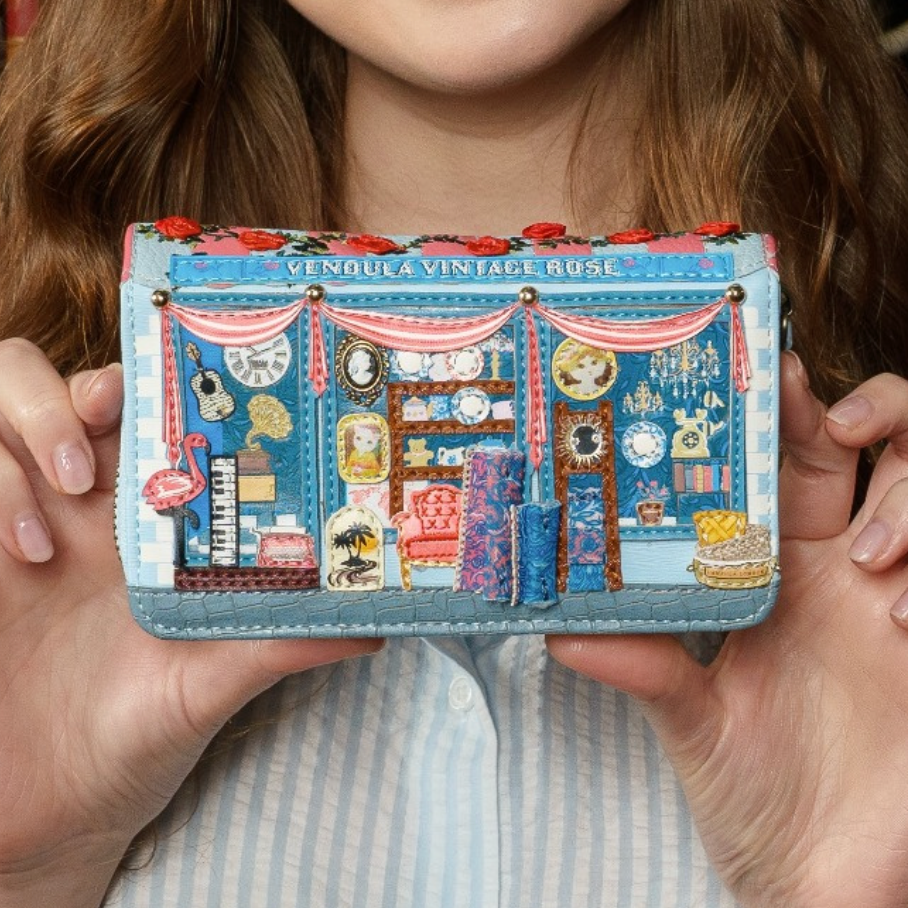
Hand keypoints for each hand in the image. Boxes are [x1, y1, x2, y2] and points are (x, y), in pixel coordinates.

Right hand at [0, 340, 381, 906]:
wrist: (53, 810)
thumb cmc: (141, 737)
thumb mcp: (214, 686)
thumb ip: (280, 645)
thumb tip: (375, 625)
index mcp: (154, 526)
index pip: (151, 418)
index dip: (155, 385)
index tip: (172, 388)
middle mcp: (89, 512)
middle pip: (66, 392)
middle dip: (70, 392)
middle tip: (102, 431)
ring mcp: (23, 525)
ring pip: (3, 413)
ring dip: (30, 430)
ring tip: (63, 505)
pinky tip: (22, 557)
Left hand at [548, 354, 907, 907]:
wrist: (825, 878)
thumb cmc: (759, 795)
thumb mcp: (692, 720)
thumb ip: (642, 669)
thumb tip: (558, 633)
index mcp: (776, 573)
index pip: (783, 465)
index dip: (782, 412)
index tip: (767, 370)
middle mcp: (840, 571)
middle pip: (870, 447)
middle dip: (865, 410)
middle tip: (834, 420)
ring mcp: (897, 598)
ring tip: (870, 559)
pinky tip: (903, 620)